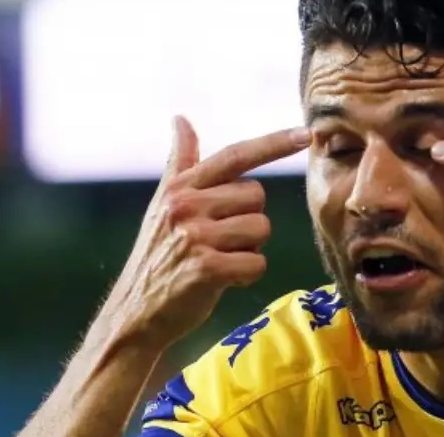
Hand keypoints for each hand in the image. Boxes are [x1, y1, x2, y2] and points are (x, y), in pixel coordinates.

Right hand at [104, 116, 309, 347]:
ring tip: (219, 259)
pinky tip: (223, 279)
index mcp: (180, 187)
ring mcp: (195, 236)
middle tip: (219, 241)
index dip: (274, 143)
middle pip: (257, 196)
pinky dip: (247, 274)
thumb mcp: (164, 204)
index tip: (307, 134)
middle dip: (249, 219)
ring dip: (249, 248)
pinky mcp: (206, 268)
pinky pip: (257, 262)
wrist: (136, 311)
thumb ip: (180, 162)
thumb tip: (180, 119)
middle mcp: (186, 206)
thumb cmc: (159, 256)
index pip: (235, 155)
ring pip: (261, 228)